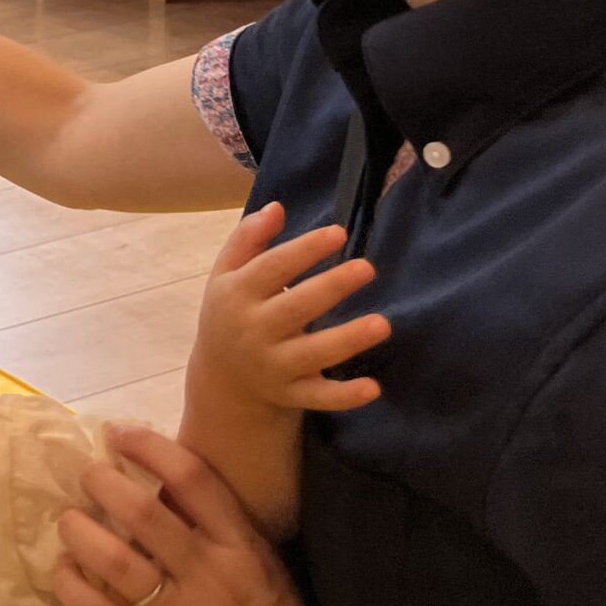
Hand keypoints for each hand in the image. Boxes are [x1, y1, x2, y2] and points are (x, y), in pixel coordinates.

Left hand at [55, 424, 357, 605]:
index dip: (148, 446)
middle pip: (142, 511)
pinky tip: (62, 570)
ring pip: (112, 558)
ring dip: (79, 530)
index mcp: (243, 548)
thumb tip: (165, 491)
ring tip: (68, 519)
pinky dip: (71, 585)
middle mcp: (210, 575)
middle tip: (85, 474)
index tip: (118, 434)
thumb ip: (222, 534)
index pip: (193, 478)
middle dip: (101, 482)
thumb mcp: (266, 572)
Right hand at [197, 204, 389, 411]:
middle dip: (332, 287)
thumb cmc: (232, 312)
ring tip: (383, 324)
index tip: (338, 233)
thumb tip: (277, 208)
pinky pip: (318, 397)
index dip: (305, 250)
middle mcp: (253, 330)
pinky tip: (373, 387)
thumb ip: (248, 239)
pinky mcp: (290, 393)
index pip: (272, 268)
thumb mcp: (226, 274)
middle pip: (296, 306)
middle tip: (367, 268)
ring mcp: (272, 365)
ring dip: (347, 340)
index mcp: (237, 294)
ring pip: (313, 353)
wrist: (222, 379)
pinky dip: (344, 396)